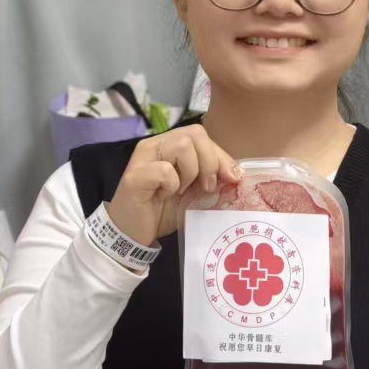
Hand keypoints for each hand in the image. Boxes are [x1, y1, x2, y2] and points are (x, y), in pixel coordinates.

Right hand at [106, 125, 241, 249]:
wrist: (132, 234)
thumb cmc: (161, 211)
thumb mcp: (192, 192)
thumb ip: (209, 178)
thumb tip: (236, 174)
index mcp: (168, 146)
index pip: (200, 136)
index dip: (220, 155)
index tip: (231, 178)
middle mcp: (154, 145)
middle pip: (194, 134)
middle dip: (209, 162)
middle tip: (205, 187)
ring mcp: (142, 158)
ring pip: (182, 146)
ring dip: (190, 172)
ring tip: (180, 191)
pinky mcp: (135, 176)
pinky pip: (165, 170)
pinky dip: (172, 185)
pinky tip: (163, 196)